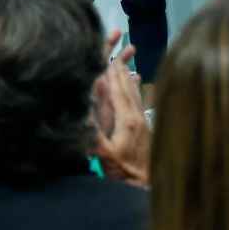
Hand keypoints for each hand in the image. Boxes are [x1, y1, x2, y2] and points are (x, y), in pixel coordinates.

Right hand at [90, 30, 150, 186]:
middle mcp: (137, 116)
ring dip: (129, 75)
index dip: (112, 74)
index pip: (117, 91)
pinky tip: (136, 82)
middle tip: (120, 47)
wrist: (147, 182)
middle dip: (122, 67)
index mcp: (127, 120)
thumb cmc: (126, 171)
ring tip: (126, 60)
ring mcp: (142, 120)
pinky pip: (138, 101)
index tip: (108, 56)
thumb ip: (95, 138)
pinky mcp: (144, 126)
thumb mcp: (106, 155)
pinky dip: (135, 88)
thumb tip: (80, 121)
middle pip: (128, 87)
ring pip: (134, 92)